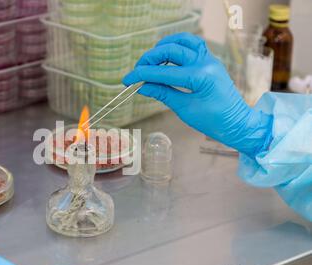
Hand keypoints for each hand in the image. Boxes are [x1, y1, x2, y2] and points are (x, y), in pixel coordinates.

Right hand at [123, 33, 272, 157]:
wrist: (238, 123)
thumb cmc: (213, 121)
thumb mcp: (184, 109)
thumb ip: (162, 93)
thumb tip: (142, 87)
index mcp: (200, 76)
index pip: (163, 71)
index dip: (142, 74)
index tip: (127, 80)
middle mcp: (206, 62)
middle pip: (170, 50)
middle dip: (149, 59)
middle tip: (136, 72)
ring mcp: (210, 59)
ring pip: (182, 41)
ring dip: (163, 47)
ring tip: (150, 60)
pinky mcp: (210, 60)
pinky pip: (192, 45)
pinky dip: (177, 46)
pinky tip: (166, 55)